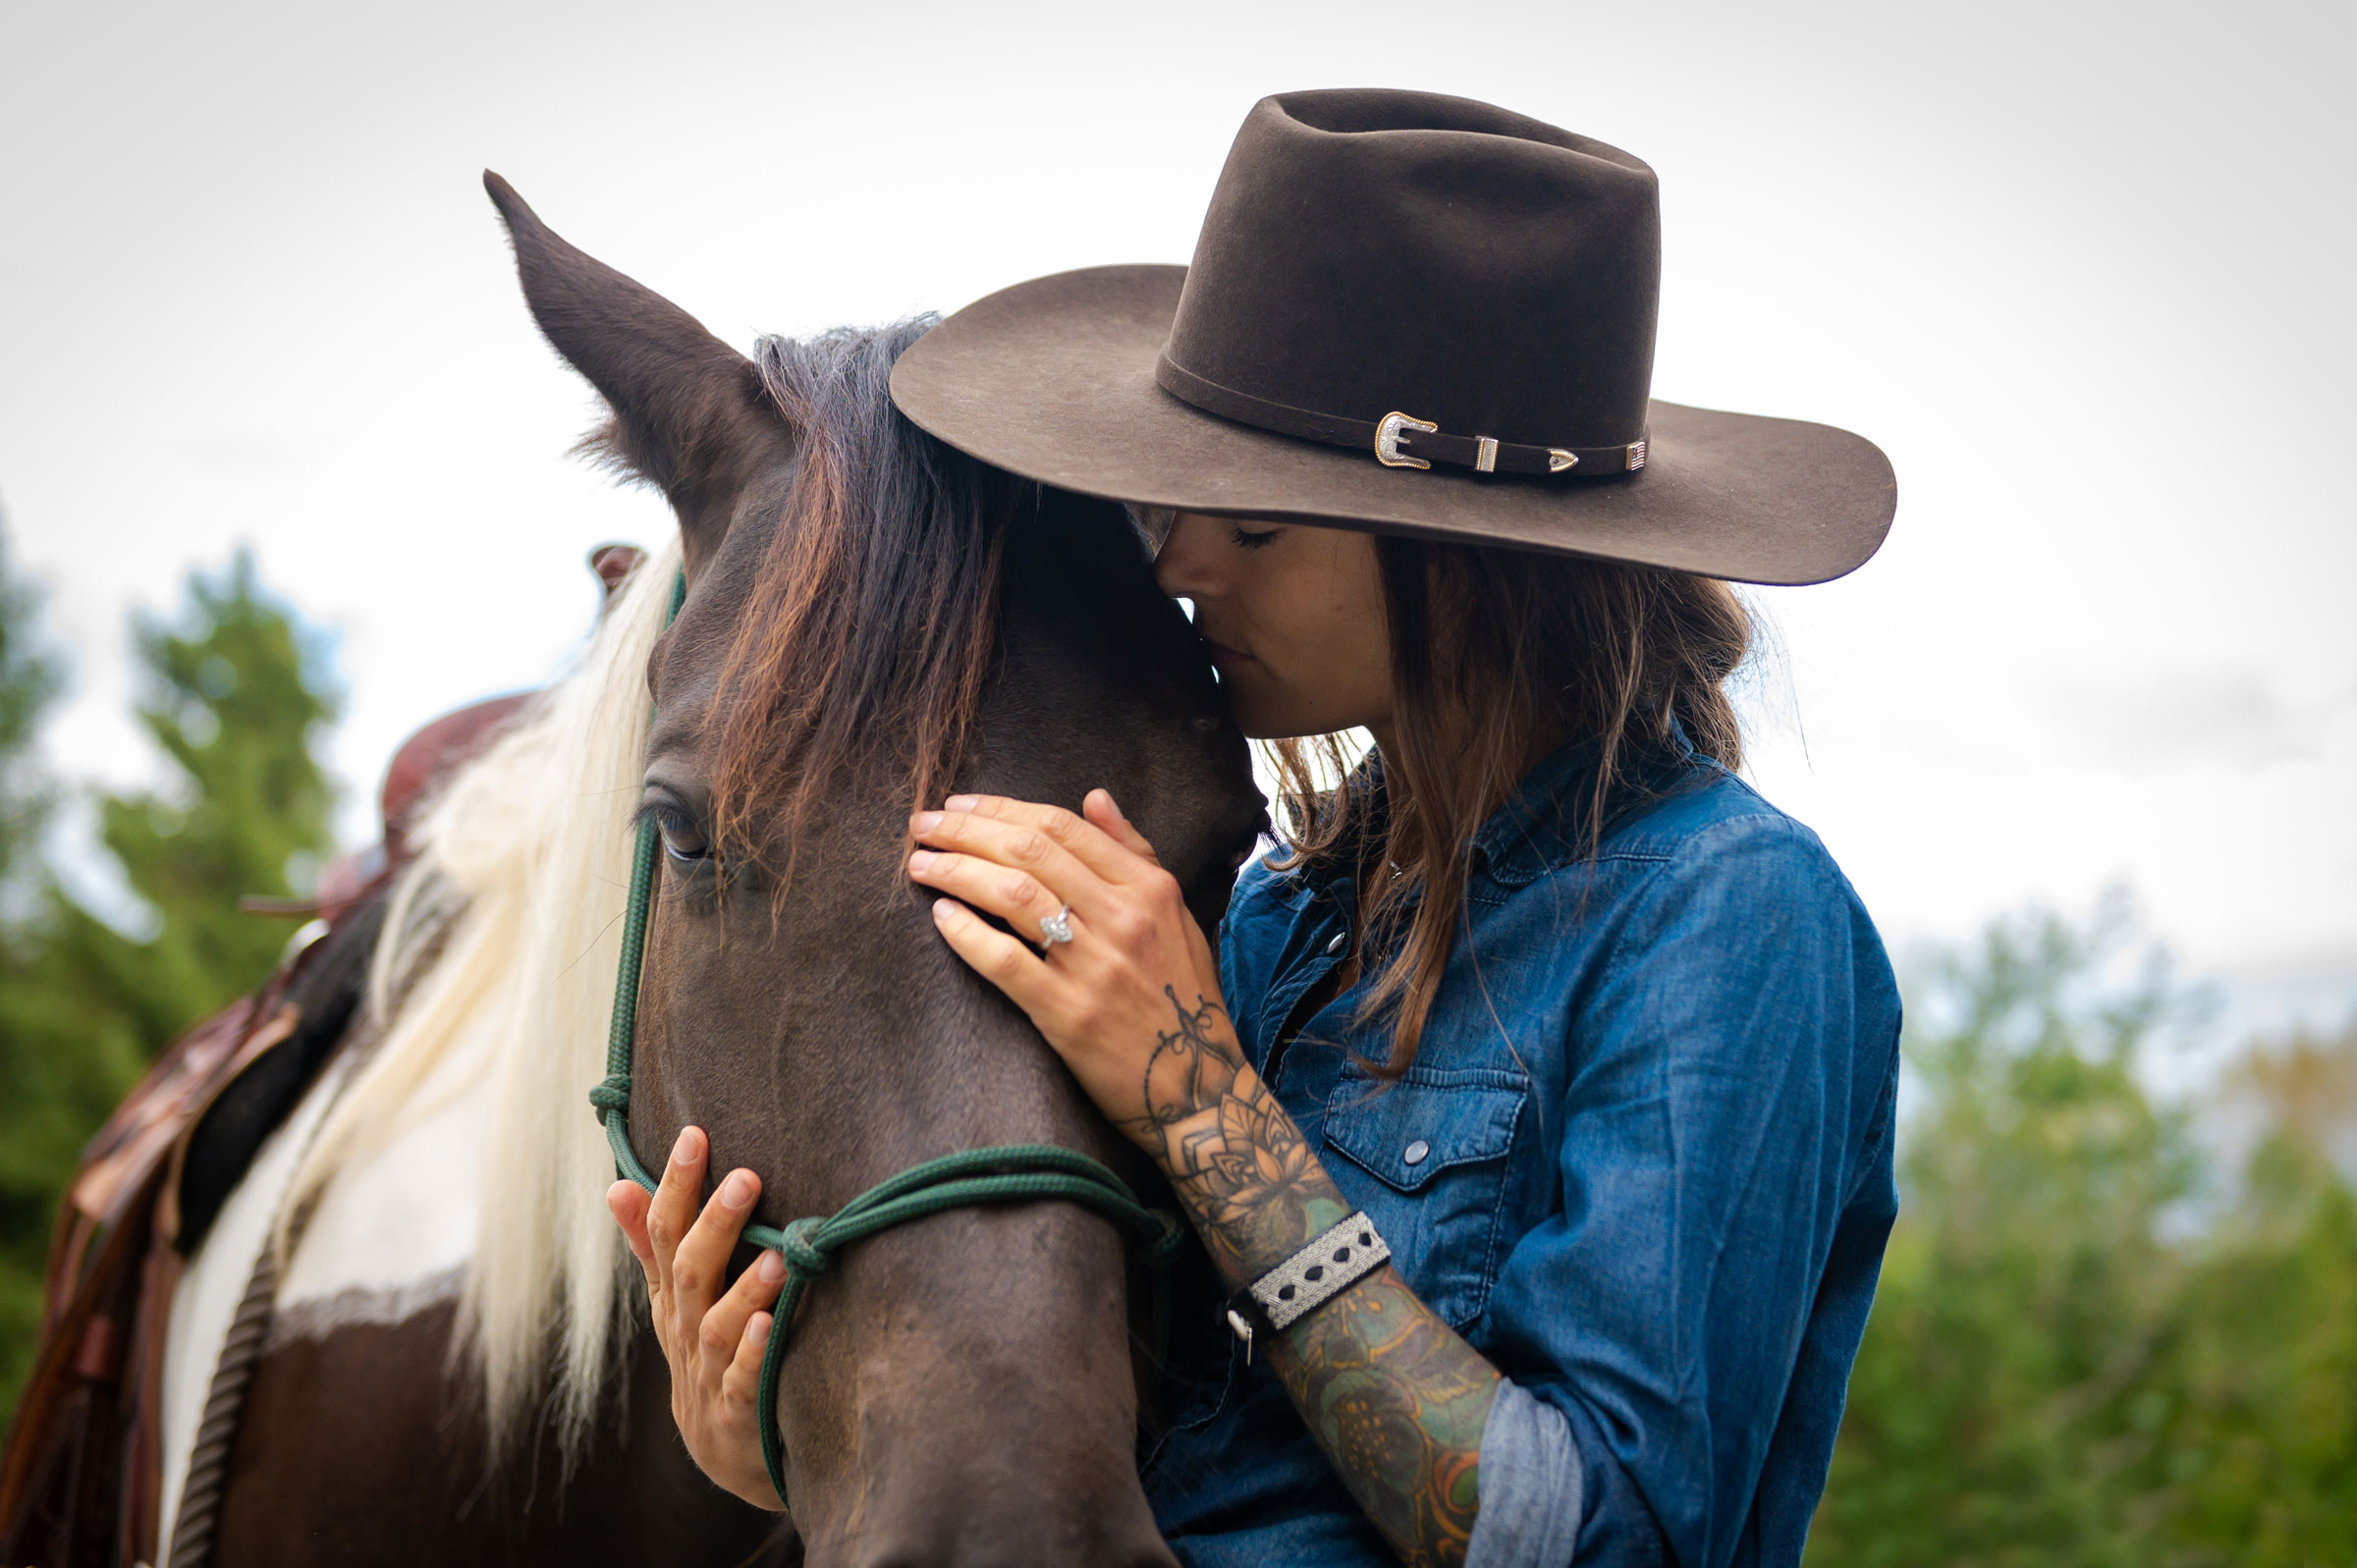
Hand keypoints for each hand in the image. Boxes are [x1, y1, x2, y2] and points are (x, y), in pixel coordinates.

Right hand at [607, 1126, 787, 1510]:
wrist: (729, 1454)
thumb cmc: (709, 1359)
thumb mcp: (676, 1303)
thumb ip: (651, 1246)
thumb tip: (618, 1184)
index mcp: (671, 1301)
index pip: (662, 1236)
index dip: (675, 1187)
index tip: (695, 1134)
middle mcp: (684, 1334)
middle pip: (689, 1274)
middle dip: (713, 1225)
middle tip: (746, 1178)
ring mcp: (708, 1377)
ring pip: (716, 1329)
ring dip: (745, 1291)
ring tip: (779, 1257)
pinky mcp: (738, 1417)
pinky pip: (743, 1383)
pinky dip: (754, 1355)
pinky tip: (772, 1326)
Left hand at [907, 788, 1228, 1136]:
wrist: (1198, 1088)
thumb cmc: (1181, 997)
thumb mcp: (1175, 915)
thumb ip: (1135, 853)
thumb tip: (1094, 797)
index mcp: (1149, 888)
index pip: (1063, 827)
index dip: (1002, 808)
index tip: (959, 805)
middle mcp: (1124, 918)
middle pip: (1030, 852)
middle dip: (966, 831)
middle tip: (922, 827)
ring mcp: (1096, 966)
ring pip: (1013, 895)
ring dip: (956, 872)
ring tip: (920, 865)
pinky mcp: (1068, 1014)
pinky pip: (1005, 961)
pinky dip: (966, 933)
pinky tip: (941, 916)